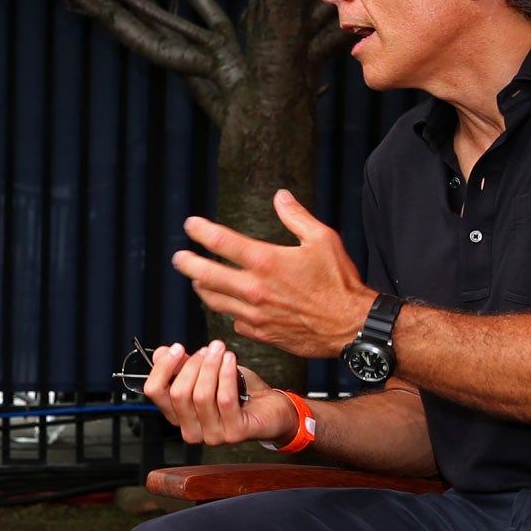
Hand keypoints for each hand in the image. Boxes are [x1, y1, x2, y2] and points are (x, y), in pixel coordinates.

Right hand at [144, 340, 299, 446]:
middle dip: (193, 365)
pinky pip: (224, 399)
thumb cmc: (241, 392)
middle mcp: (192, 430)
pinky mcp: (234, 434)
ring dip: (211, 367)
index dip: (163, 367)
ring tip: (221, 350)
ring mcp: (212, 435)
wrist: (273, 409)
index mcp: (178, 416)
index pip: (156, 392)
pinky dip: (226, 375)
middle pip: (178, 393)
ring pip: (201, 396)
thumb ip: (183, 366)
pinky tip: (231, 360)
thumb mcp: (208, 373)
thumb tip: (162, 352)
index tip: (176, 348)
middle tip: (209, 348)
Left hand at [172, 190, 376, 358]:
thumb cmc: (339, 282)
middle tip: (179, 258)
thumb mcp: (323, 239)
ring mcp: (254, 314)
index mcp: (266, 261)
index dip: (200, 231)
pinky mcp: (260, 333)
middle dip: (188, 264)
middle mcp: (254, 289)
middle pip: (205, 275)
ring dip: (202, 288)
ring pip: (214, 301)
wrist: (350, 326)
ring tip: (198, 280)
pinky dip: (229, 310)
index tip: (191, 225)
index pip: (221, 242)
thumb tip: (280, 196)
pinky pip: (234, 321)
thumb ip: (296, 216)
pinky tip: (230, 304)